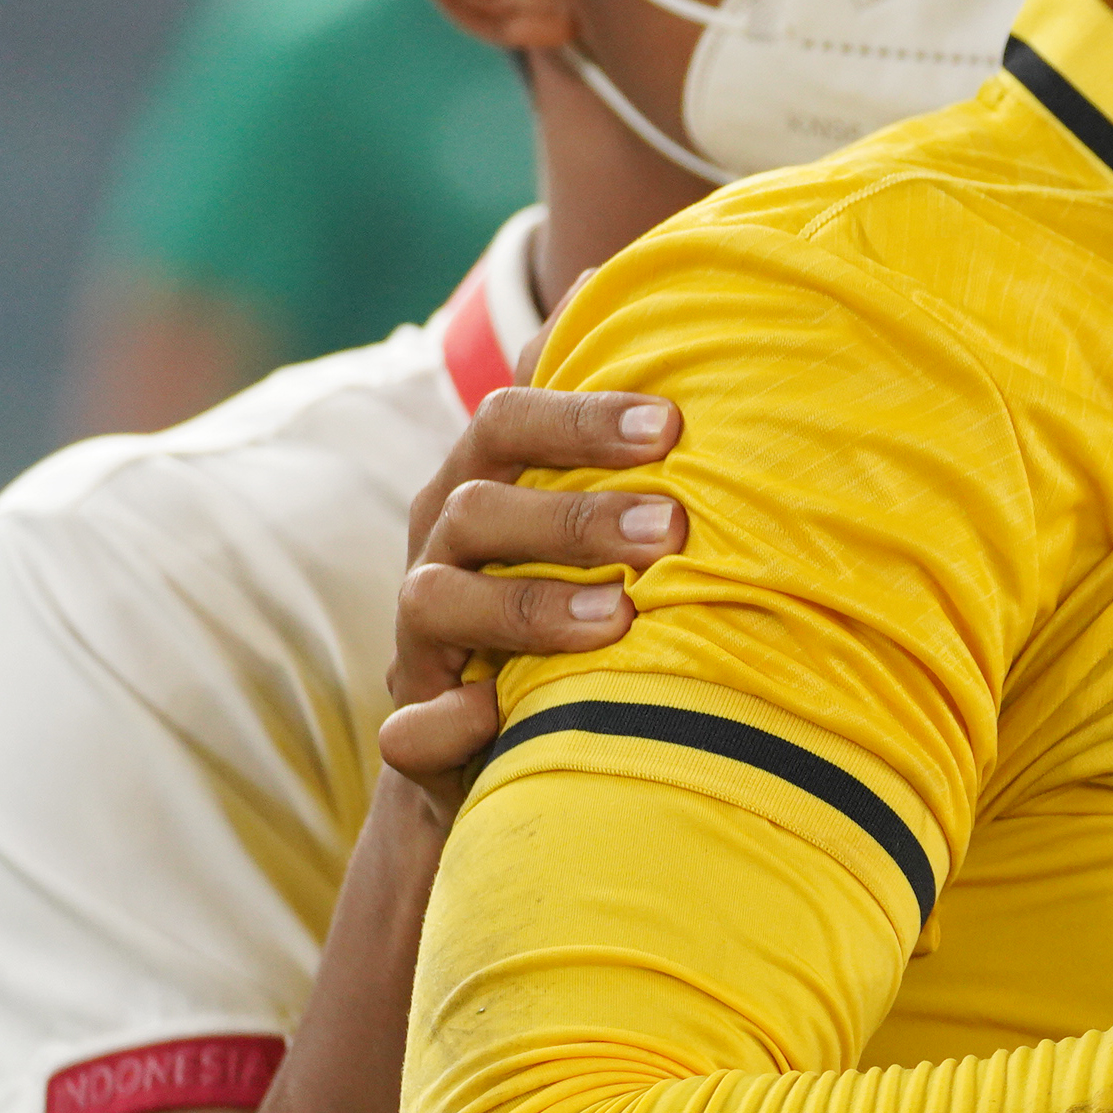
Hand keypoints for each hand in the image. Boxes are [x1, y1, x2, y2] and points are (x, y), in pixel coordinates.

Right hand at [378, 387, 680, 819]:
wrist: (498, 730)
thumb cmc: (570, 596)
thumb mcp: (591, 529)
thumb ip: (632, 461)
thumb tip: (702, 382)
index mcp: (478, 487)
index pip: (507, 424)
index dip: (580, 418)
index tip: (671, 426)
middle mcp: (438, 552)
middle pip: (476, 508)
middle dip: (574, 518)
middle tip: (669, 529)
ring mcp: (418, 640)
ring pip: (433, 601)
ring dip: (529, 606)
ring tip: (619, 616)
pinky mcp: (417, 729)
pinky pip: (410, 728)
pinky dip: (452, 723)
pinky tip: (503, 714)